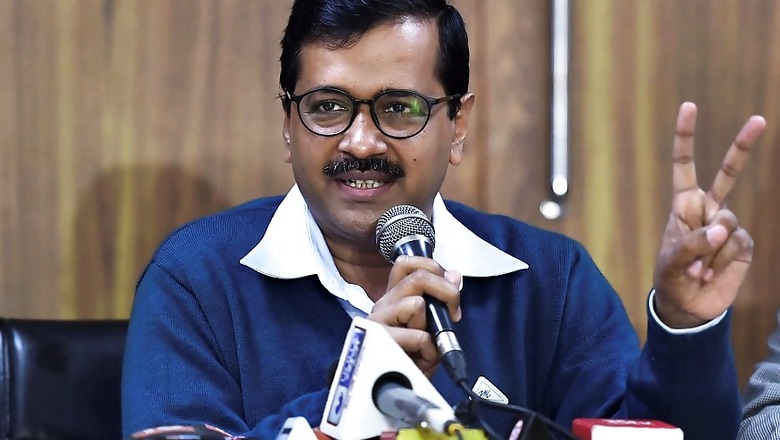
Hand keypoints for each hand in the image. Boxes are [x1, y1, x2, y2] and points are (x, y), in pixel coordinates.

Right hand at [367, 256, 461, 376]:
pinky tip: (421, 360)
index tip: (448, 290)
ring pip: (416, 303)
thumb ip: (442, 299)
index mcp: (394, 297)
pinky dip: (429, 350)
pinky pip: (418, 335)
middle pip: (417, 276)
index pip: (406, 263)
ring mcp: (378, 321)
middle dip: (446, 292)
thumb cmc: (413, 358)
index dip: (433, 268)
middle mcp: (383, 304)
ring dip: (431, 327)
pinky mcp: (379, 341)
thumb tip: (454, 275)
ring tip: (426, 345)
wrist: (396, 391)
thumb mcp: (433, 325)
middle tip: (453, 313)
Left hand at [653, 102, 765, 327]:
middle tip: (760, 120)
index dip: (686, 138)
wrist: (689, 307)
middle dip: (743, 147)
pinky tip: (712, 272)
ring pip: (729, 222)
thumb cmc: (672, 278)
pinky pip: (738, 244)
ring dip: (711, 250)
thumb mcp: (671, 263)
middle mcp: (708, 209)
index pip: (684, 166)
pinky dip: (724, 261)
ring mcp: (728, 225)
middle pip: (728, 174)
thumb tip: (722, 228)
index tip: (689, 107)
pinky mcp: (743, 245)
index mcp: (684, 206)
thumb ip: (693, 244)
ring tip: (698, 268)